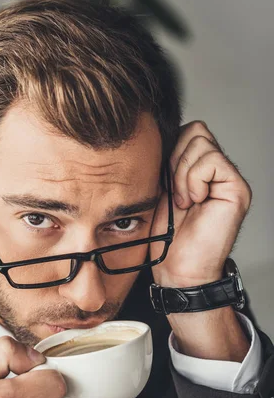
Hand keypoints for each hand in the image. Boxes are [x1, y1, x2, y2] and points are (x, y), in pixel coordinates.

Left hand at [150, 121, 251, 287]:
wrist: (178, 266)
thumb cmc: (168, 236)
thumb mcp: (160, 189)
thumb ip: (167, 161)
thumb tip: (161, 135)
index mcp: (199, 168)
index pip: (186, 131)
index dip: (169, 151)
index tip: (164, 183)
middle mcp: (217, 170)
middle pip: (195, 130)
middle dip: (175, 160)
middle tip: (175, 192)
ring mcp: (229, 178)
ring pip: (201, 142)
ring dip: (183, 174)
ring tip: (185, 200)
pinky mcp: (237, 188)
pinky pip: (211, 161)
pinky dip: (194, 181)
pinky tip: (195, 202)